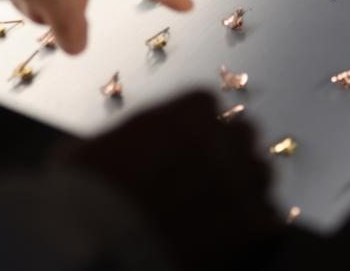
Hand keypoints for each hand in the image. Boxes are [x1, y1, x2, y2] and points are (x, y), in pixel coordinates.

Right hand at [56, 92, 280, 265]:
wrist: (97, 245)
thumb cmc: (81, 199)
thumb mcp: (89, 152)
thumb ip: (123, 140)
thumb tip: (117, 150)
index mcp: (184, 113)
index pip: (206, 104)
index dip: (196, 127)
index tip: (186, 145)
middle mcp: (220, 139)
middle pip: (243, 134)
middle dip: (228, 152)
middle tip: (207, 178)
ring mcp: (241, 182)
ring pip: (261, 173)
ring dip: (244, 187)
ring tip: (221, 210)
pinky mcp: (253, 227)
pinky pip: (268, 218)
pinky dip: (252, 228)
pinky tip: (229, 240)